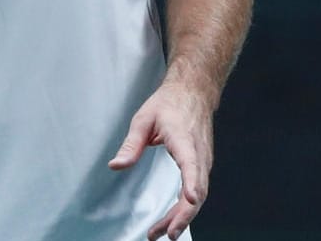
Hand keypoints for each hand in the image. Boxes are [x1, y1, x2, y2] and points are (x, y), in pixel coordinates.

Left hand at [107, 78, 214, 240]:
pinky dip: (186, 207)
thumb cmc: (170, 104)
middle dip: (183, 215)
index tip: (189, 198)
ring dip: (182, 216)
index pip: (192, 165)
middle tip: (166, 233)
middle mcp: (199, 154)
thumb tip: (117, 165)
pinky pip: (197, 191)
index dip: (191, 183)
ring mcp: (203, 162)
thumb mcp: (143, 119)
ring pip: (198, 195)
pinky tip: (172, 219)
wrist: (193, 93)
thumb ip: (131, 145)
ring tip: (162, 232)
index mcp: (184, 140)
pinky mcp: (201, 166)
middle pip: (198, 190)